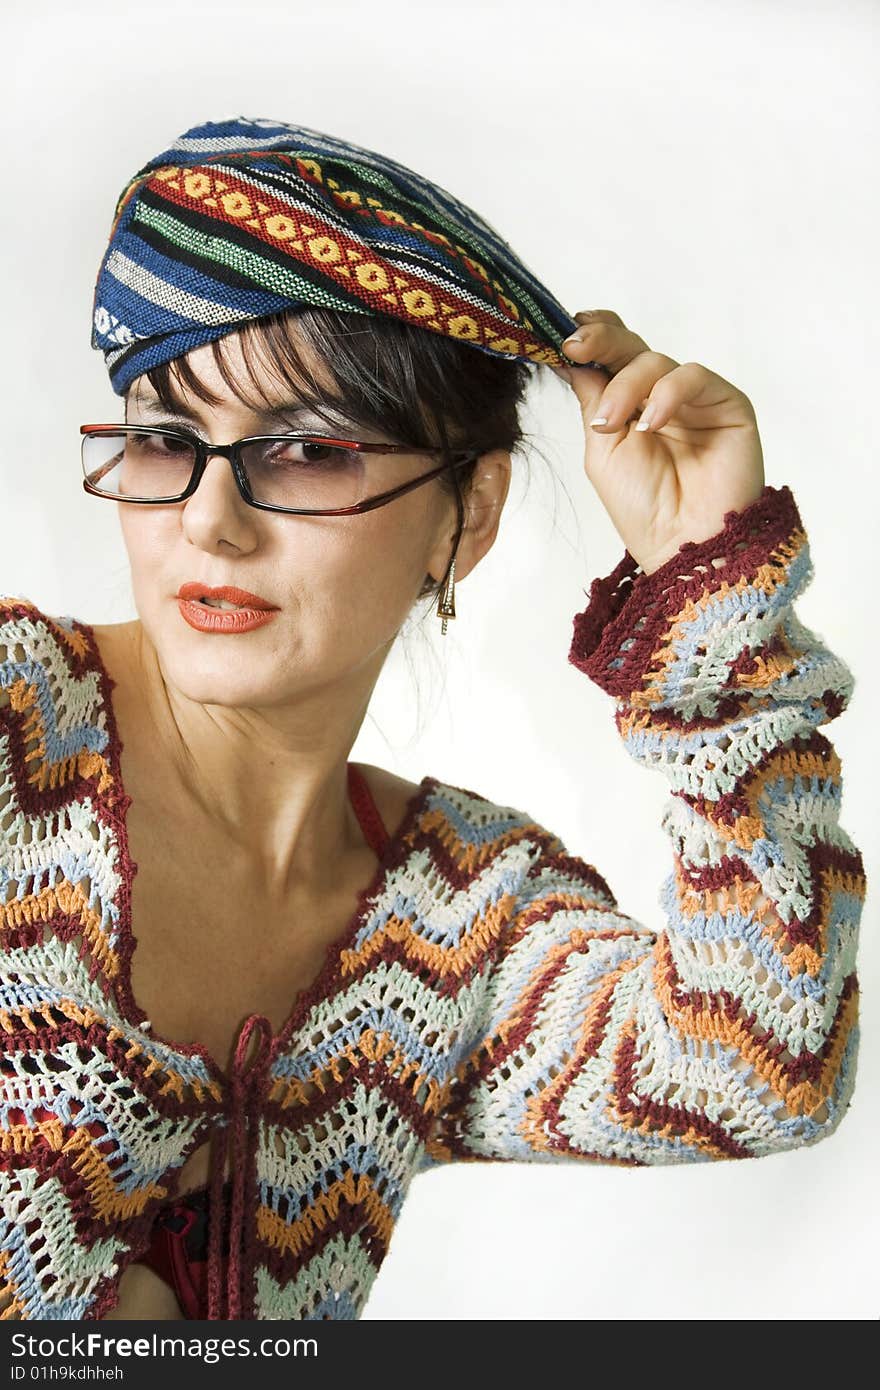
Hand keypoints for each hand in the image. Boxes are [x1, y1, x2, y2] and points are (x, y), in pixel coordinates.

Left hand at [552, 310, 765, 574]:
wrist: (682, 544)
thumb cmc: (642, 507)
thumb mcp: (601, 449)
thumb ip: (593, 400)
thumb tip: (570, 356)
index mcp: (630, 405)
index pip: (612, 356)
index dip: (591, 337)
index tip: (562, 335)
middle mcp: (661, 396)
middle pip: (632, 347)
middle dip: (601, 341)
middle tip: (575, 345)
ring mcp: (695, 398)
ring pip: (657, 361)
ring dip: (626, 386)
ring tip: (610, 425)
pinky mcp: (727, 404)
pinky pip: (694, 376)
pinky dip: (667, 394)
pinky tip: (651, 424)